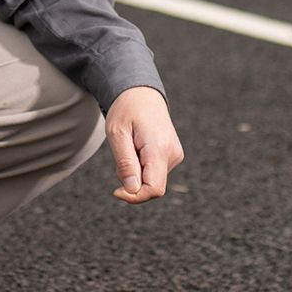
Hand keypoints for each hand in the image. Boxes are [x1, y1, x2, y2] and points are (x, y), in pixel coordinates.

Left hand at [105, 86, 183, 203]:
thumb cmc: (126, 111)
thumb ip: (125, 163)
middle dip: (132, 182)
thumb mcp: (117, 134)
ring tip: (130, 148)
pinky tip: (137, 150)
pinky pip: (155, 174)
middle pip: (152, 187)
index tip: (116, 191)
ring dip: (136, 174)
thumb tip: (132, 190)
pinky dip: (142, 169)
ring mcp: (175, 155)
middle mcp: (172, 153)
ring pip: (152, 181)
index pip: (154, 188)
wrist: (143, 95)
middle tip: (121, 156)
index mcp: (159, 147)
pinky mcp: (173, 156)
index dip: (135, 197)